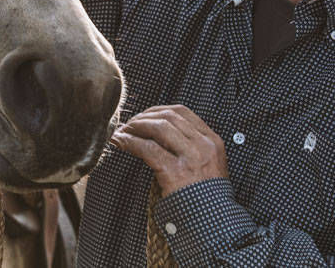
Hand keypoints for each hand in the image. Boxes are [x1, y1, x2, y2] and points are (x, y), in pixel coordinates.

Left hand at [109, 105, 227, 195]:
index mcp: (213, 140)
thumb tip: (160, 133)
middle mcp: (204, 145)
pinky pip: (148, 149)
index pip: (183, 112)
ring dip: (136, 126)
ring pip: (158, 128)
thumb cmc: (207, 198)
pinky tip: (120, 142)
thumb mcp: (209, 165)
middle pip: (168, 116)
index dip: (159, 110)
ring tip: (123, 132)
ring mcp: (191, 158)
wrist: (214, 225)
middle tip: (129, 124)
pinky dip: (130, 142)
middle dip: (144, 117)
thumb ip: (192, 147)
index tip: (145, 115)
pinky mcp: (176, 172)